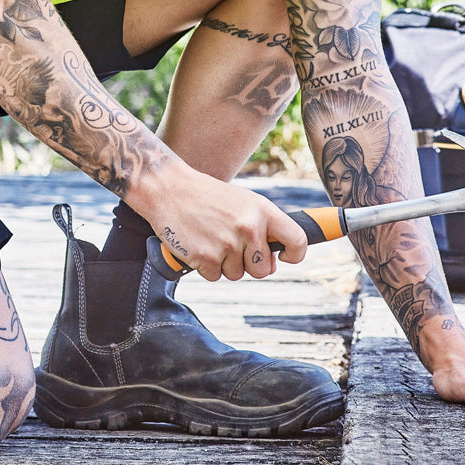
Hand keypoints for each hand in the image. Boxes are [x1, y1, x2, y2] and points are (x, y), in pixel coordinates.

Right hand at [142, 169, 307, 282]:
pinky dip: (205, 266)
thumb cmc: (206, 196)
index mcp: (262, 210)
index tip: (283, 257)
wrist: (168, 189)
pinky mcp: (207, 258)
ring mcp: (228, 244)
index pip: (297, 240)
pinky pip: (214, 276)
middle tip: (230, 245)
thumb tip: (273, 260)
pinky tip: (197, 244)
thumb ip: (262, 226)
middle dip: (249, 264)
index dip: (295, 255)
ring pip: (237, 274)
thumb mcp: (242, 201)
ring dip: (224, 264)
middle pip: (263, 270)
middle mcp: (249, 228)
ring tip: (210, 238)